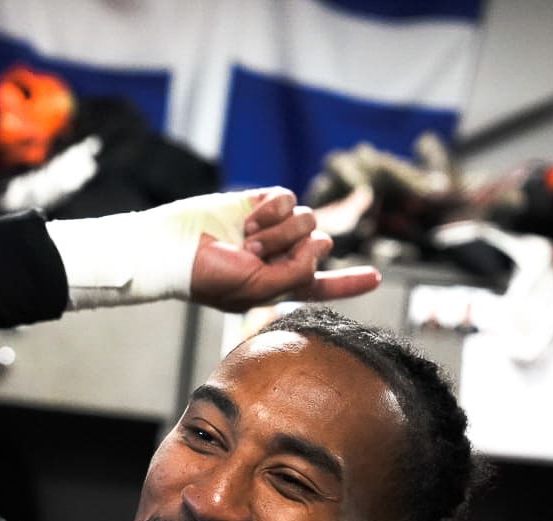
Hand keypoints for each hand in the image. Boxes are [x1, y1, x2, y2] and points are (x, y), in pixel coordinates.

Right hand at [190, 188, 380, 312]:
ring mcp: (272, 229)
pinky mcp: (262, 203)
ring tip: (247, 241)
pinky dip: (271, 210)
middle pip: (319, 246)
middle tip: (256, 258)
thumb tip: (320, 240)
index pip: (321, 286)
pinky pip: (288, 198)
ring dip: (278, 232)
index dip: (349, 282)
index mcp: (281, 286)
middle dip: (292, 251)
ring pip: (306, 220)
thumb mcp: (258, 290)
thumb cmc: (209, 278)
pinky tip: (248, 219)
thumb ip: (298, 274)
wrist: (176, 247)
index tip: (376, 277)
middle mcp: (281, 257)